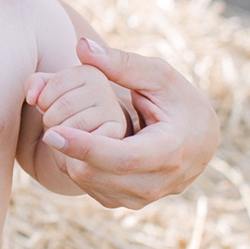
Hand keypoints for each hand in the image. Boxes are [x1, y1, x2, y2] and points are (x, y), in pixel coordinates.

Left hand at [38, 38, 218, 208]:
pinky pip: (89, 189)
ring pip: (88, 184)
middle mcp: (157, 183)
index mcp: (170, 151)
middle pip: (97, 174)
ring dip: (68, 157)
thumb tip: (82, 45)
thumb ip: (121, 62)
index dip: (84, 146)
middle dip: (67, 147)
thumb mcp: (159, 76)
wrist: (199, 139)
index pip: (121, 158)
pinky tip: (75, 142)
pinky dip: (75, 165)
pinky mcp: (127, 202)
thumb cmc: (179, 101)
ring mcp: (141, 198)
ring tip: (64, 126)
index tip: (51, 132)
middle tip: (50, 118)